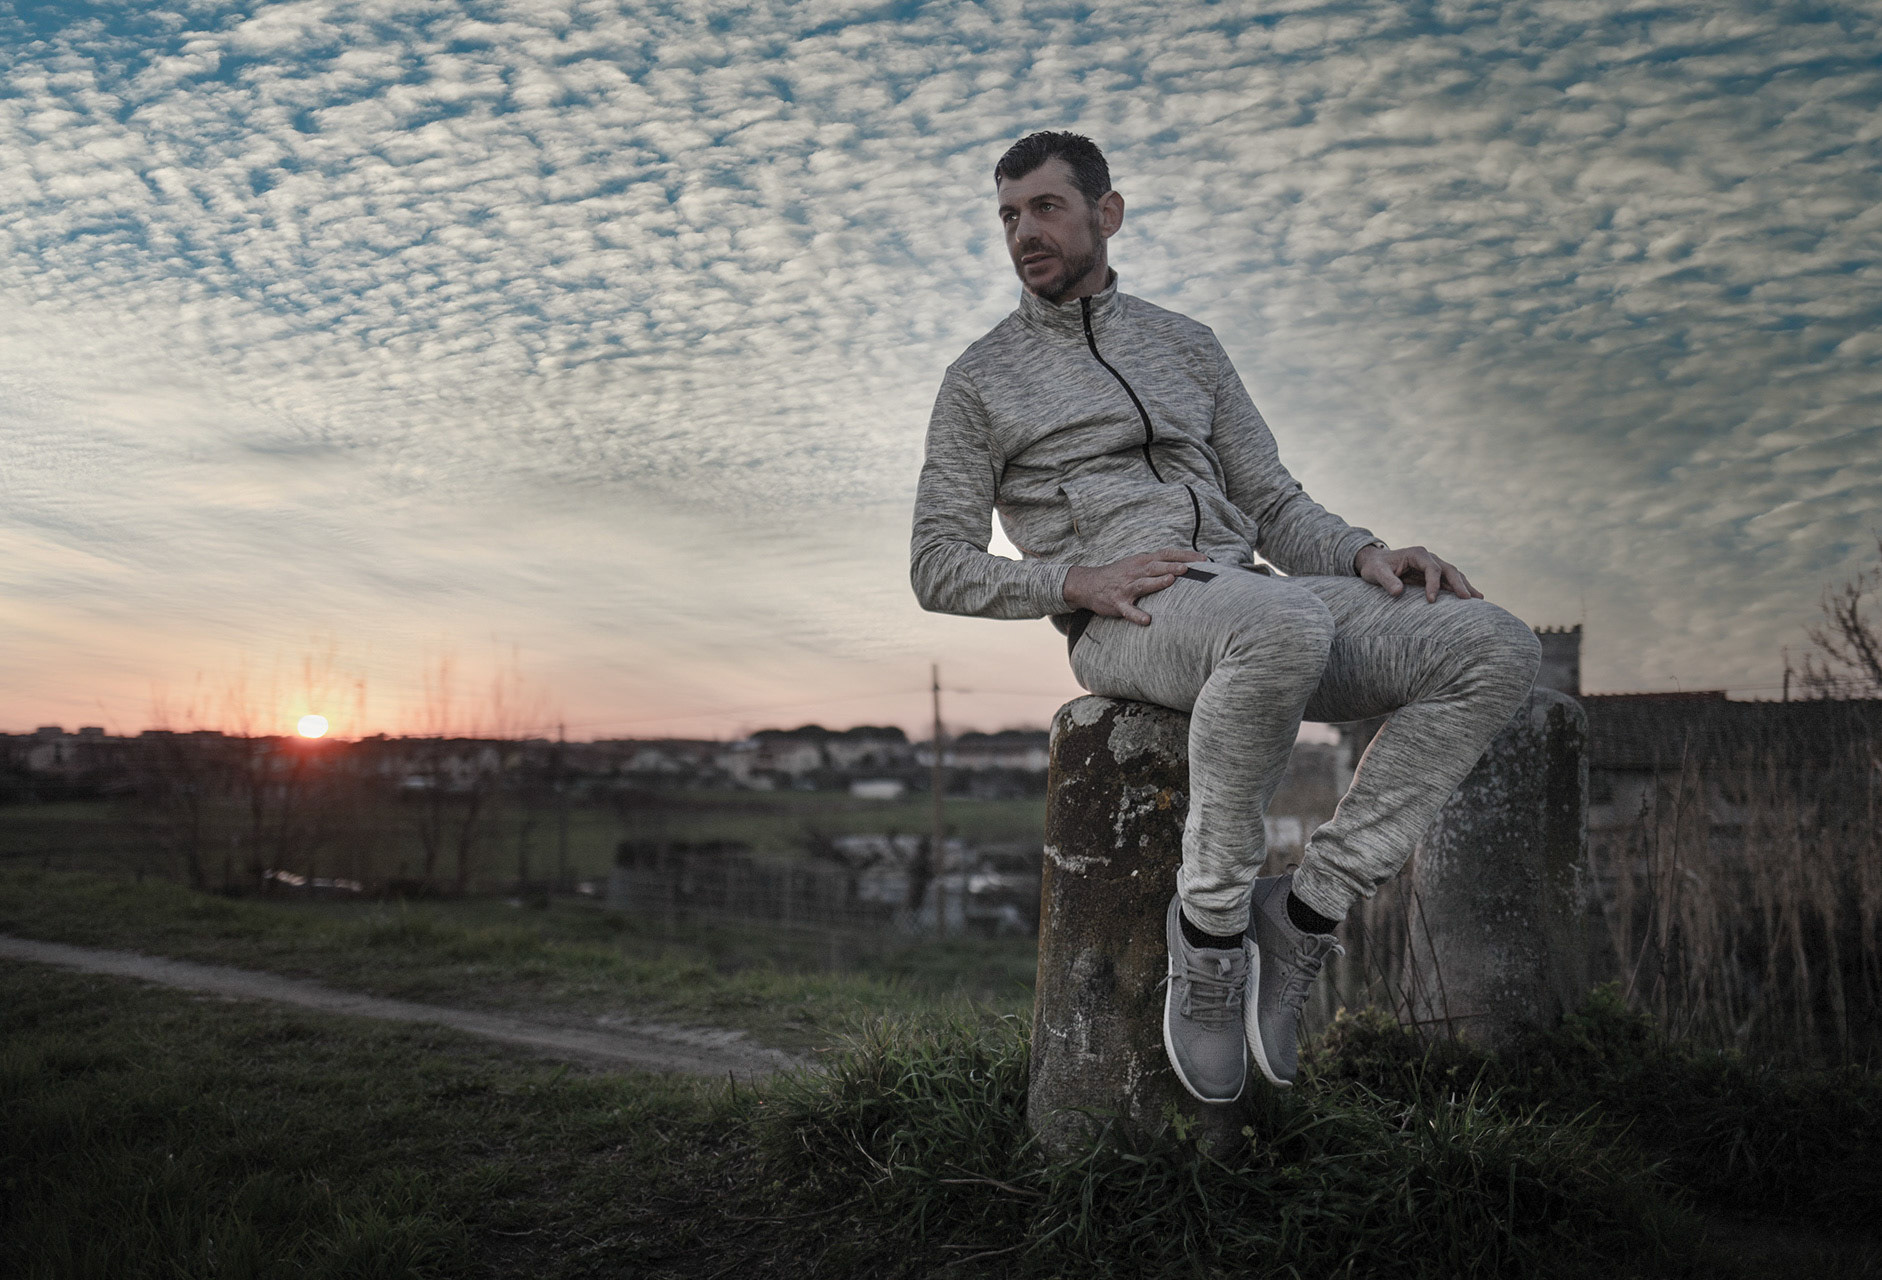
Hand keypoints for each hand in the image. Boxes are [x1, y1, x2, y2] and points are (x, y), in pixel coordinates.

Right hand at [1063, 548, 1207, 624]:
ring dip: (1158, 582)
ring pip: (1144, 583)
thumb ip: (1158, 564)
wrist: (1088, 584)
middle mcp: (1136, 571)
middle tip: (1192, 568)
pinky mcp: (1118, 603)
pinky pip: (1128, 610)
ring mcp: (1126, 587)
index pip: (1167, 554)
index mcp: (1143, 561)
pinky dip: (1137, 615)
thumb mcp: (1137, 564)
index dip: (1185, 556)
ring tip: (1171, 581)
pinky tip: (1147, 620)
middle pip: (1157, 566)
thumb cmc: (1119, 575)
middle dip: (1174, 566)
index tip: (1204, 560)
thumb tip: (1186, 564)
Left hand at [1355, 544, 1483, 602]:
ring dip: (1465, 586)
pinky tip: (1472, 598)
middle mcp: (1428, 557)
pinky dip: (1460, 588)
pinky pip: (1450, 580)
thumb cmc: (1375, 567)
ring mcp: (1433, 564)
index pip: (1432, 569)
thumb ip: (1386, 581)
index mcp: (1417, 554)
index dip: (1434, 584)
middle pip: (1448, 569)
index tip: (1432, 601)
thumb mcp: (1376, 573)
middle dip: (1459, 584)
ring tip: (1479, 599)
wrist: (1375, 562)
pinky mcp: (1434, 574)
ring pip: (1453, 574)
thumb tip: (1397, 592)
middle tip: (1467, 599)